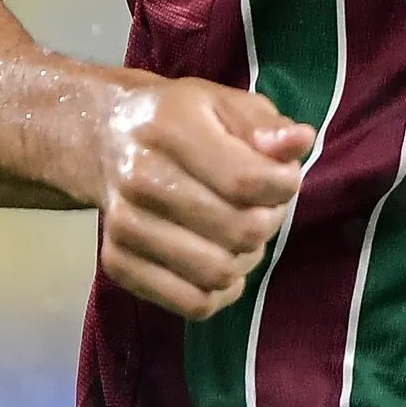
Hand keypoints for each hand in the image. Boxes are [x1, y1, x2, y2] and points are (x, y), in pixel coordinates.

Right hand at [93, 76, 313, 319]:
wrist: (106, 137)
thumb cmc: (180, 119)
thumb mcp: (225, 103)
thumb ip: (266, 124)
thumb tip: (299, 143)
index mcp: (170, 129)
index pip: (245, 181)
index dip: (283, 187)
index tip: (285, 180)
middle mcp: (140, 179)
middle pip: (237, 230)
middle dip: (268, 222)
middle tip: (264, 207)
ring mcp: (124, 227)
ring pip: (217, 273)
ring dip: (247, 258)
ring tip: (242, 233)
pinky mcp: (117, 264)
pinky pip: (192, 303)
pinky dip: (221, 292)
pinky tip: (223, 261)